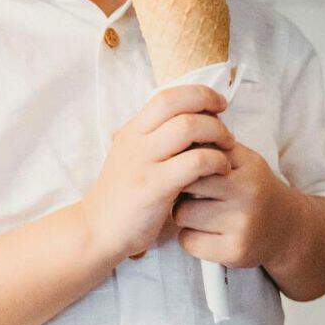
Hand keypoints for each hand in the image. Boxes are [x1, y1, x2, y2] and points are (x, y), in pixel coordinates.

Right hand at [80, 83, 235, 263]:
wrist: (96, 230)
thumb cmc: (122, 196)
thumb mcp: (130, 157)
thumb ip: (153, 139)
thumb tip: (187, 121)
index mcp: (132, 131)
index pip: (167, 96)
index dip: (198, 94)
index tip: (218, 105)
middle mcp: (136, 141)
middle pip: (179, 105)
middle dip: (211, 110)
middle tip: (226, 130)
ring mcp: (144, 162)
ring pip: (188, 128)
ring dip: (217, 133)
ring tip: (228, 149)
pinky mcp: (155, 187)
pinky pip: (194, 162)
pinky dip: (216, 161)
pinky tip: (222, 170)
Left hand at [172, 139, 294, 269]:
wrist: (288, 228)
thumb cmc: (254, 189)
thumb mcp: (243, 159)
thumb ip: (214, 144)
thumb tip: (177, 131)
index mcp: (248, 167)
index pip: (197, 157)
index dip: (186, 162)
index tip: (189, 168)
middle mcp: (248, 195)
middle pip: (186, 184)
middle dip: (182, 187)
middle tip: (192, 192)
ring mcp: (243, 226)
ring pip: (182, 214)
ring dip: (184, 214)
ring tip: (201, 212)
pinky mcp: (235, 252)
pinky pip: (188, 241)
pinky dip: (190, 238)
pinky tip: (206, 232)